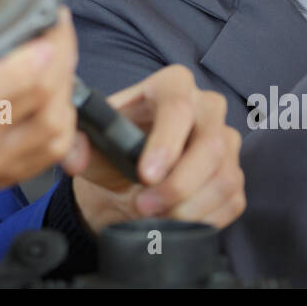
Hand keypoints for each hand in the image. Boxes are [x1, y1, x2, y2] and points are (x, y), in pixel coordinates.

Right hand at [0, 7, 78, 230]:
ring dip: (66, 85)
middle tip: (57, 29)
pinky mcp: (9, 175)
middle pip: (42, 95)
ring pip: (55, 123)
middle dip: (61, 54)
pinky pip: (56, 148)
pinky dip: (64, 116)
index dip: (45, 45)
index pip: (15, 77)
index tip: (50, 17)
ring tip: (58, 59)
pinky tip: (56, 95)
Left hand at [65, 65, 243, 235]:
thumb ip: (78, 145)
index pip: (178, 107)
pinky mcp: (234, 172)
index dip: (165, 144)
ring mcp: (226, 140)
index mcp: (173, 84)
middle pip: (211, 145)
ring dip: (188, 207)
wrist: (132, 174)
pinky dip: (203, 218)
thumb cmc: (116, 148)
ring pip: (224, 176)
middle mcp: (207, 107)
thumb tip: (72, 156)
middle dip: (178, 184)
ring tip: (154, 217)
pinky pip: (231, 199)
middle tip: (143, 206)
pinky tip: (175, 220)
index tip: (145, 175)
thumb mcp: (93, 143)